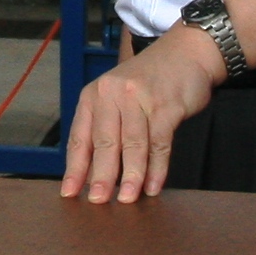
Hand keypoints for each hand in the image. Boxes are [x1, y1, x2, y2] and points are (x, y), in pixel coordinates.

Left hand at [59, 28, 223, 205]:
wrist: (186, 52)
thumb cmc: (149, 82)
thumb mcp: (118, 97)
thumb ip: (105, 128)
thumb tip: (92, 173)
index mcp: (94, 95)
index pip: (80, 137)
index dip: (75, 168)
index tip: (69, 192)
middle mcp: (113, 94)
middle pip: (105, 142)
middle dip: (101, 176)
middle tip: (98, 202)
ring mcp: (140, 99)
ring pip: (132, 144)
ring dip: (130, 176)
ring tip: (127, 200)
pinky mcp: (166, 106)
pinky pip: (159, 143)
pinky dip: (157, 168)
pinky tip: (153, 186)